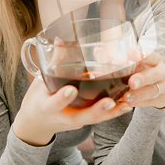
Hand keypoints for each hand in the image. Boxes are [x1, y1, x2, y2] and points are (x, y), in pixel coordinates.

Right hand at [13, 38, 131, 146]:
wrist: (36, 124)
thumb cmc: (38, 98)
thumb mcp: (40, 81)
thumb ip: (53, 63)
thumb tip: (60, 40)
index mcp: (46, 107)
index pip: (53, 104)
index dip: (62, 98)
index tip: (71, 90)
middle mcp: (62, 117)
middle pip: (80, 117)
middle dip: (95, 110)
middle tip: (109, 102)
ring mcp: (74, 122)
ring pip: (94, 120)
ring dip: (111, 112)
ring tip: (126, 102)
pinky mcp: (84, 121)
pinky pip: (100, 119)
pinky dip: (114, 113)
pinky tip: (127, 105)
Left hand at [122, 51, 164, 108]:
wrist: (156, 89)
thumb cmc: (140, 72)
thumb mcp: (132, 65)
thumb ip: (117, 61)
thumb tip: (99, 53)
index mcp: (155, 60)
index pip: (152, 56)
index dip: (145, 55)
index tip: (133, 54)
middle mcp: (162, 71)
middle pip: (154, 74)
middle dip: (143, 78)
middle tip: (131, 82)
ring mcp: (164, 86)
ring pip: (153, 90)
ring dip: (139, 94)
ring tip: (126, 97)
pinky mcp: (162, 98)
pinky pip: (151, 101)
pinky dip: (139, 103)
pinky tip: (129, 104)